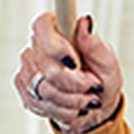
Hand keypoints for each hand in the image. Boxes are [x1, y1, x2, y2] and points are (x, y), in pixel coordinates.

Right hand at [14, 13, 122, 133]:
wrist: (94, 102)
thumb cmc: (102, 75)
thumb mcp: (107, 60)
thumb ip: (95, 44)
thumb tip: (84, 23)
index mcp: (57, 29)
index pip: (42, 26)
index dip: (55, 45)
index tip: (74, 62)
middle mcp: (37, 47)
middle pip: (47, 67)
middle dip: (75, 83)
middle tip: (93, 85)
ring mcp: (28, 70)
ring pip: (46, 90)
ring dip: (74, 99)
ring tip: (88, 97)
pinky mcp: (26, 92)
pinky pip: (44, 106)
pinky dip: (66, 111)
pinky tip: (75, 107)